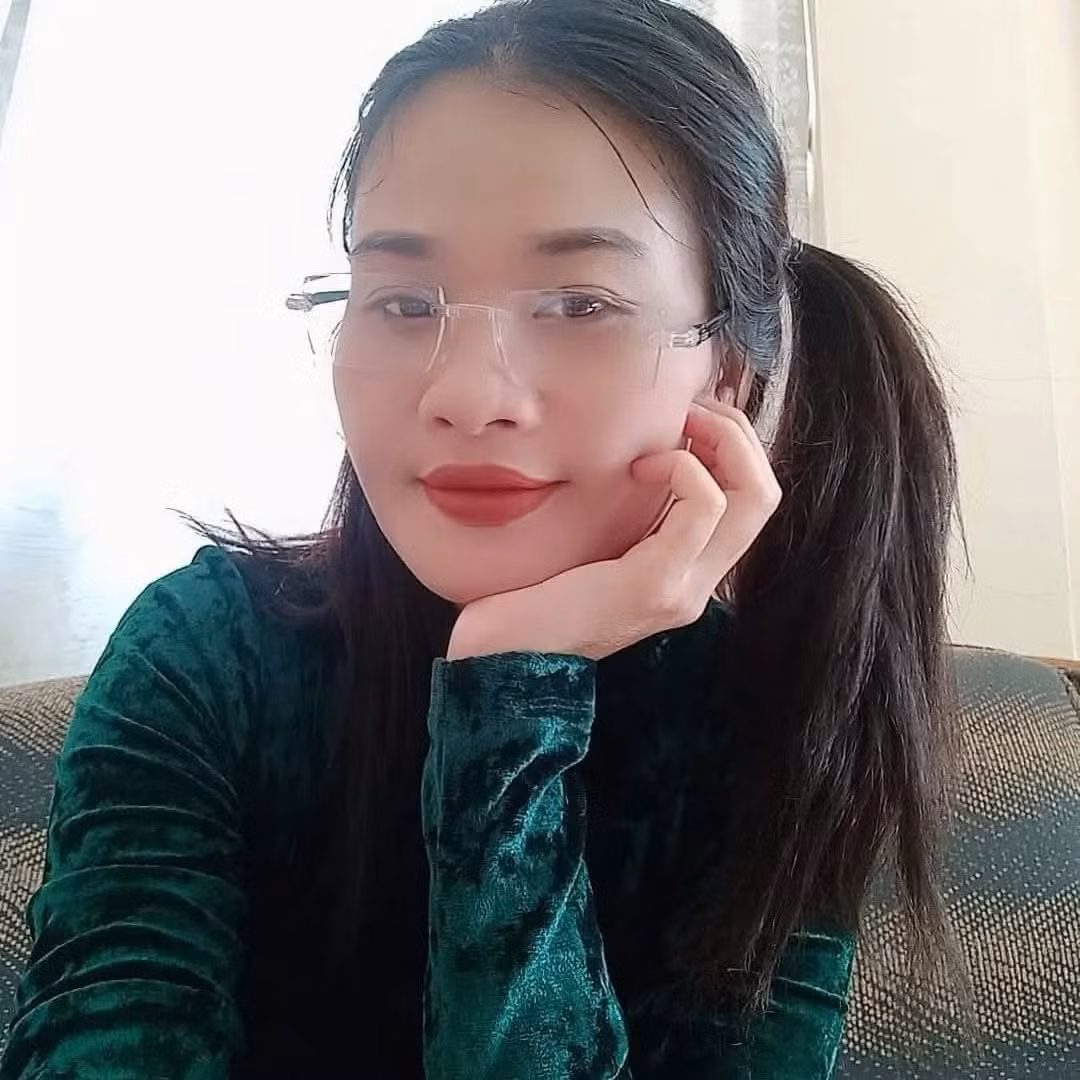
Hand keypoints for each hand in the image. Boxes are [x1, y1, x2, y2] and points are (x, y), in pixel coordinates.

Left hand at [445, 400, 781, 660]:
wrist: (498, 657)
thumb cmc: (530, 598)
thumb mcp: (590, 548)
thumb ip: (624, 515)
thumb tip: (634, 451)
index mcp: (686, 575)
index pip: (752, 502)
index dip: (733, 446)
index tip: (682, 421)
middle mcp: (698, 586)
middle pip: (765, 495)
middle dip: (737, 434)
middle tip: (689, 409)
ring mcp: (684, 588)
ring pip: (753, 498)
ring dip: (721, 440)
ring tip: (676, 425)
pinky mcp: (656, 583)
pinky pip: (704, 505)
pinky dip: (682, 466)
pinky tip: (640, 466)